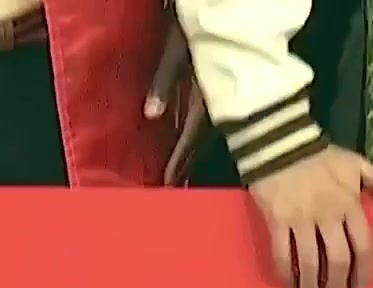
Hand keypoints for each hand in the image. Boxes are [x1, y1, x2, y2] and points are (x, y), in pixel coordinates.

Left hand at [144, 19, 207, 185]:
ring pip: (206, 127)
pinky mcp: (218, 83)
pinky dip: (194, 130)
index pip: (193, 135)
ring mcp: (221, 91)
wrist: (221, 5)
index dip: (180, 159)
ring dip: (191, 148)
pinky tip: (185, 137)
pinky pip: (207, 114)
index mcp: (210, 90)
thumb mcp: (177, 48)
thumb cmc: (195, 21)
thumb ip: (164, 81)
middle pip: (201, 137)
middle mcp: (219, 96)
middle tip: (173, 184)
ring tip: (178, 168)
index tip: (169, 182)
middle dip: (186, 160)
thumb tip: (151, 115)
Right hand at [249, 145, 372, 287]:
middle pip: (336, 260)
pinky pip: (282, 254)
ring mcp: (300, 220)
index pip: (363, 245)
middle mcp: (327, 215)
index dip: (363, 272)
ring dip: (312, 287)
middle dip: (337, 286)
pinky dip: (286, 274)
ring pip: (309, 262)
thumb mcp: (354, 163)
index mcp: (349, 204)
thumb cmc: (319, 156)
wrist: (279, 142)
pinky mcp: (276, 221)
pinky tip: (290, 286)